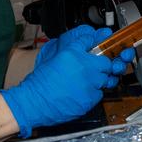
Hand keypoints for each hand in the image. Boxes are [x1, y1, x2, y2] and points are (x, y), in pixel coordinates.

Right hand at [1, 27, 134, 136]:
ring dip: (99, 80)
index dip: (103, 51)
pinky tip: (81, 92)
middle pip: (107, 65)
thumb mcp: (57, 55)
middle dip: (103, 67)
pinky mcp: (90, 100)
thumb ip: (77, 46)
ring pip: (105, 80)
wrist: (34, 102)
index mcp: (76, 54)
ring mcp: (90, 86)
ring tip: (84, 82)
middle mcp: (86, 69)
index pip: (100, 46)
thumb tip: (89, 39)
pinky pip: (99, 94)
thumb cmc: (42, 81)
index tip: (103, 53)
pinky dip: (93, 93)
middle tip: (92, 70)